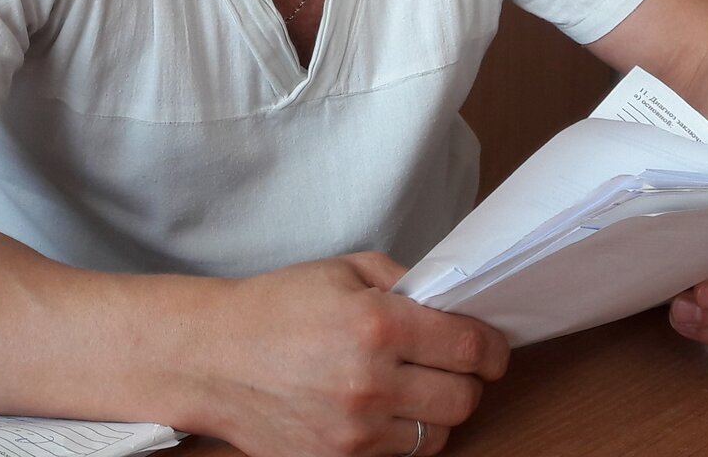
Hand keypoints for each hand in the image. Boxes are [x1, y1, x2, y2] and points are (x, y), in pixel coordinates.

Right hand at [193, 252, 508, 456]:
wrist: (215, 355)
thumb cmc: (277, 305)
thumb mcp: (344, 269)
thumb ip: (403, 281)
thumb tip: (450, 302)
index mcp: (377, 324)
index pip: (469, 347)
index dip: (492, 347)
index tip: (492, 346)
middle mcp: (372, 382)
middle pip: (464, 398)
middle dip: (467, 378)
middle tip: (451, 362)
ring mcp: (355, 432)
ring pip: (437, 434)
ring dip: (436, 410)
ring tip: (411, 384)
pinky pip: (398, 456)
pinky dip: (401, 434)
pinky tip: (380, 406)